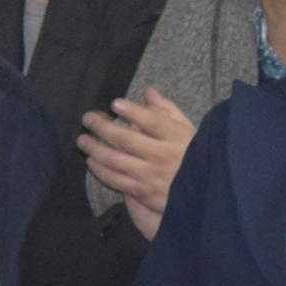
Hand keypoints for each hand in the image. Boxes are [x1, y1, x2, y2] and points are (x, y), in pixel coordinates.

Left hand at [79, 87, 197, 232]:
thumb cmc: (193, 156)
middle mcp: (162, 156)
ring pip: (115, 160)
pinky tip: (91, 161)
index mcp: (176, 137)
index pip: (152, 121)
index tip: (115, 103)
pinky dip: (100, 170)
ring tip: (82, 139)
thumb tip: (148, 92)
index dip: (132, 112)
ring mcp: (150, 175)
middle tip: (87, 118)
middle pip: (126, 139)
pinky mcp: (142, 192)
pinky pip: (115, 179)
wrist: (204, 193)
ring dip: (95, 148)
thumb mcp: (187, 130)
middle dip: (102, 127)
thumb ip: (167, 110)